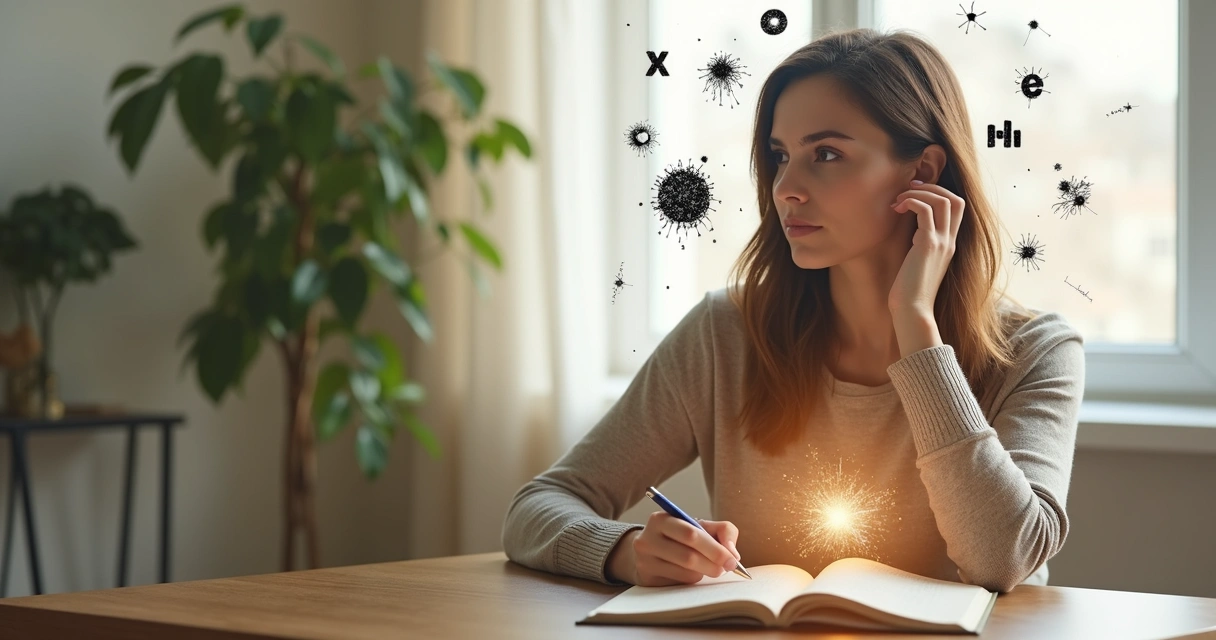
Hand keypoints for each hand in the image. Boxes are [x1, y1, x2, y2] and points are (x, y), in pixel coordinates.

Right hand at [606, 513, 741, 585]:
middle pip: (688, 556)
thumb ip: (723, 530)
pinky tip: (693, 573)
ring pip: (685, 572)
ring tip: (709, 567)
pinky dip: (693, 579)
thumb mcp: (700, 526)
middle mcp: (647, 539)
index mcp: (661, 519)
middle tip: (728, 567)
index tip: (732, 558)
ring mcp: (645, 561)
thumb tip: (732, 552)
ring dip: (704, 572)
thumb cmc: (681, 537)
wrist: (649, 551)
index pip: (691, 534)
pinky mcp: (647, 579)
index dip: (715, 548)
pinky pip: (679, 583)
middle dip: (713, 563)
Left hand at [888, 179, 964, 314]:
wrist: (912, 310)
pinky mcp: (927, 245)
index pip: (957, 208)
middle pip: (955, 199)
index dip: (939, 193)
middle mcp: (950, 241)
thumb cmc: (909, 290)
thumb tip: (908, 229)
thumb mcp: (918, 262)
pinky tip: (896, 209)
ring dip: (918, 193)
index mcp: (949, 245)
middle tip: (908, 189)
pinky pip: (924, 211)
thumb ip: (920, 245)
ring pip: (941, 200)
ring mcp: (941, 242)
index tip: (915, 193)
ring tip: (898, 200)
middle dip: (932, 187)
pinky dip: (911, 202)